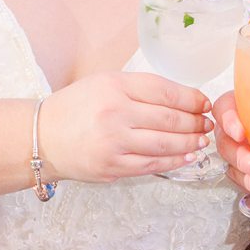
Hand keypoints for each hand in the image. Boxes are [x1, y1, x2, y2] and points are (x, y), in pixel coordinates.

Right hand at [36, 72, 211, 183]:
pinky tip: (187, 156)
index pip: (165, 91)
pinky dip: (174, 161)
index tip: (204, 104)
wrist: (41, 137)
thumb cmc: (76, 107)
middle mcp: (115, 113)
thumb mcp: (105, 83)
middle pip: (170, 119)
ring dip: (190, 143)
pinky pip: (152, 165)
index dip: (192, 99)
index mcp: (115, 86)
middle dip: (195, 122)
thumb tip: (184, 100)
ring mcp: (114, 143)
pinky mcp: (112, 167)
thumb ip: (140, 89)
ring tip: (202, 140)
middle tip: (208, 124)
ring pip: (165, 144)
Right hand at [213, 89, 249, 201]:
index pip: (223, 108)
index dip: (228, 119)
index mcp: (243, 105)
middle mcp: (234, 129)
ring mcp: (236, 151)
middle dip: (244, 159)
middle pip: (226, 143)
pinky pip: (243, 181)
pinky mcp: (241, 171)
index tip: (241, 131)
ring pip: (233, 166)